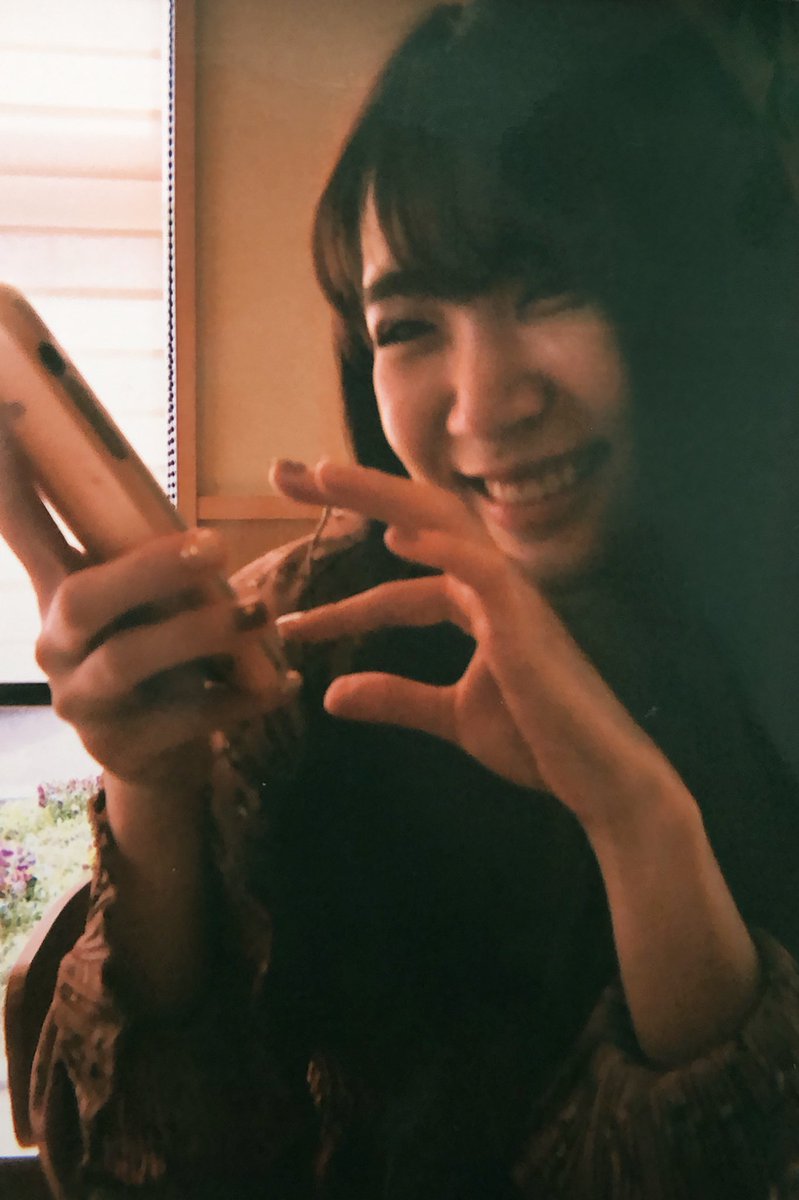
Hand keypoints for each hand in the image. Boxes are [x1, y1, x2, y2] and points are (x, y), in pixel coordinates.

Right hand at [0, 412, 295, 787]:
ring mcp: (82, 701)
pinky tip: (283, 684)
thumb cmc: (161, 658)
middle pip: (81, 597)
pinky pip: (186, 717)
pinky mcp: (124, 746)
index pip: (21, 526)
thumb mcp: (146, 607)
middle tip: (214, 547)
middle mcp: (55, 644)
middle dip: (148, 569)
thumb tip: (190, 505)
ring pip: (131, 659)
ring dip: (202, 631)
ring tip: (260, 615)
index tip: (1, 407)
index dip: (7, 477)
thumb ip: (149, 561)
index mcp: (58, 592)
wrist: (162, 758)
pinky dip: (240, 697)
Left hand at [272, 459, 671, 830]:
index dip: (342, 595)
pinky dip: (445, 549)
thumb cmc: (540, 741)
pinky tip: (399, 535)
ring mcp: (511, 596)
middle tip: (285, 475)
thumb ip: (396, 698)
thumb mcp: (451, 717)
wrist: (598, 778)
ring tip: (324, 474)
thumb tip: (332, 694)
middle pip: (415, 520)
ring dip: (383, 495)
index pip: (398, 585)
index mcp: (475, 605)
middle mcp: (490, 585)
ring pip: (443, 524)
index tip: (286, 611)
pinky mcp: (527, 623)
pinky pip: (485, 572)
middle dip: (353, 494)